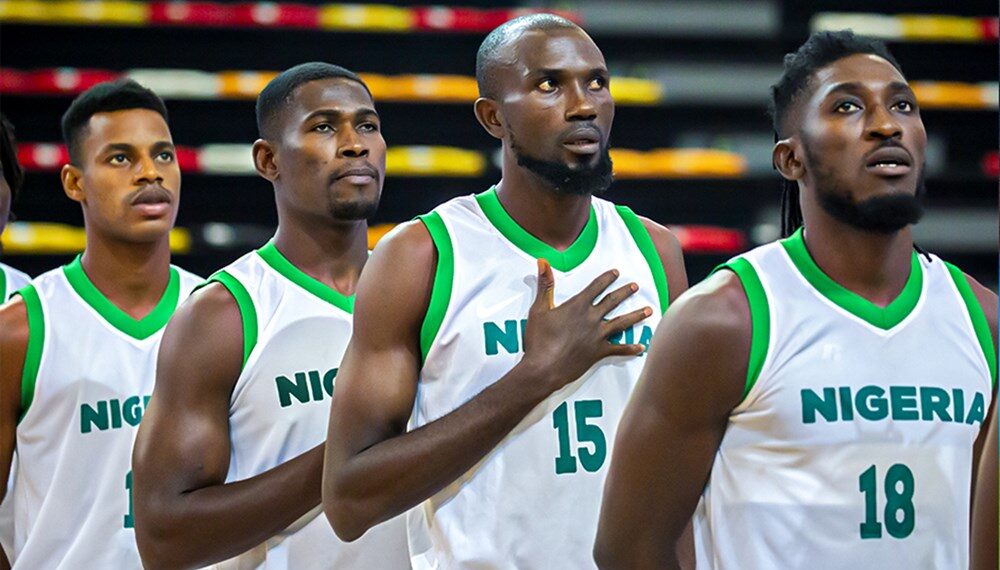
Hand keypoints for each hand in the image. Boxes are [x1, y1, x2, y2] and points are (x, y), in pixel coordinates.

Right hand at [521, 259, 650, 391]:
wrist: (544, 367)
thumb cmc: (539, 339)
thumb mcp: (539, 309)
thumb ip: (545, 284)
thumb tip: (543, 261)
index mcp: (578, 306)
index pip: (596, 287)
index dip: (607, 278)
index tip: (616, 273)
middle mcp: (592, 318)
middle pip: (613, 301)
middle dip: (625, 292)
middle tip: (635, 286)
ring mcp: (598, 335)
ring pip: (622, 322)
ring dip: (636, 315)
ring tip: (648, 310)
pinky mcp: (599, 352)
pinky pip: (619, 349)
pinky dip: (631, 348)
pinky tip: (642, 347)